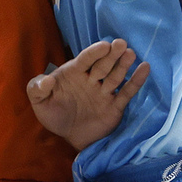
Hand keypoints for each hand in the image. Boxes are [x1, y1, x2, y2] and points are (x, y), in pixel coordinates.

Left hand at [26, 38, 149, 150]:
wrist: (68, 137)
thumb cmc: (54, 114)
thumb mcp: (39, 103)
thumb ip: (37, 89)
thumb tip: (46, 80)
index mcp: (74, 73)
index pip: (85, 60)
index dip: (94, 53)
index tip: (104, 46)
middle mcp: (92, 79)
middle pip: (103, 65)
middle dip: (111, 55)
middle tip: (121, 44)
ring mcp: (104, 92)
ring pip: (116, 76)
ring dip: (123, 65)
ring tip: (131, 54)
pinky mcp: (115, 106)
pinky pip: (126, 92)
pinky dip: (136, 81)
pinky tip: (145, 68)